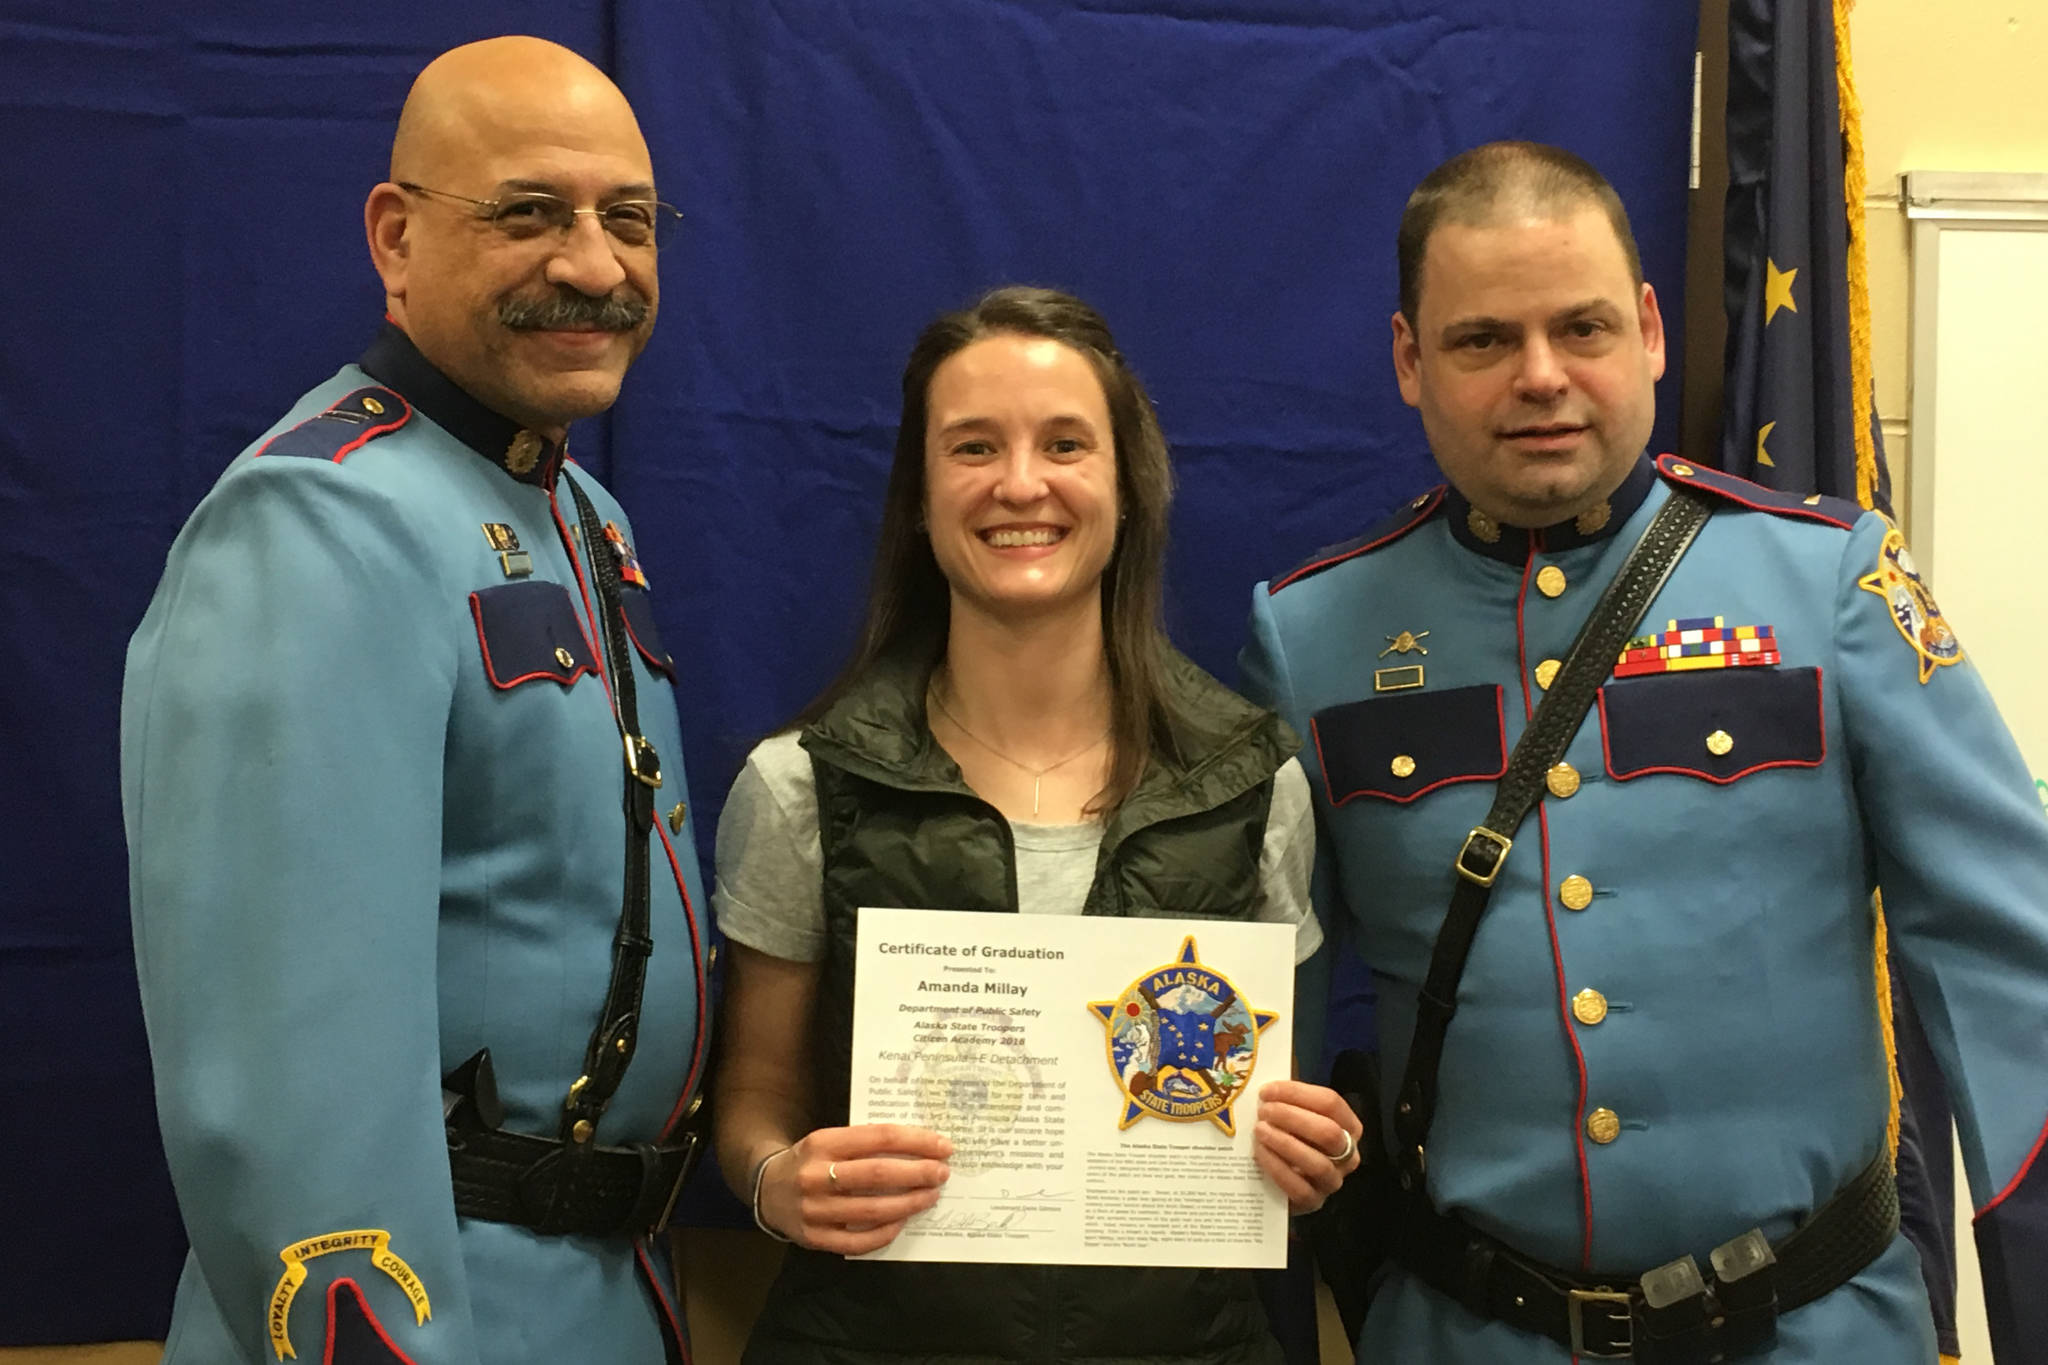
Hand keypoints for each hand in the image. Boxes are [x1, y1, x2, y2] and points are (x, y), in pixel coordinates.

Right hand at [756, 1124, 952, 1253]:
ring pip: (872, 1210)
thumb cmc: (810, 1161)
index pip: (878, 1137)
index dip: (916, 1141)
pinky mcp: (814, 1238)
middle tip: (942, 1173)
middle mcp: (816, 1176)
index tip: (943, 1146)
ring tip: (930, 1196)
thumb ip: (865, 1143)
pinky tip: (902, 1223)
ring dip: (909, 1204)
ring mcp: (815, 1210)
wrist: (765, 1189)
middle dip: (918, 1173)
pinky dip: (885, 1233)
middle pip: (878, 1174)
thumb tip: (919, 1147)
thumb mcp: (829, 1140)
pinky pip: (858, 1242)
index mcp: (823, 1143)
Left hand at [1253, 1080, 1362, 1214]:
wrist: (1281, 1181)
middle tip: (1263, 1110)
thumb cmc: (1290, 1136)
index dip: (1298, 1094)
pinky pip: (1299, 1188)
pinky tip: (1259, 1153)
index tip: (1267, 1090)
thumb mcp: (1293, 1114)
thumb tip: (1268, 1069)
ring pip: (1317, 1162)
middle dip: (1293, 1117)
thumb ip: (1287, 1095)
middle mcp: (1348, 1155)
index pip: (1331, 1103)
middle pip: (1328, 1132)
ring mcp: (1332, 1180)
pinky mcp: (1313, 1202)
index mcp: (1348, 1126)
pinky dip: (1278, 1168)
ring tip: (1260, 1130)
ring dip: (1285, 1143)